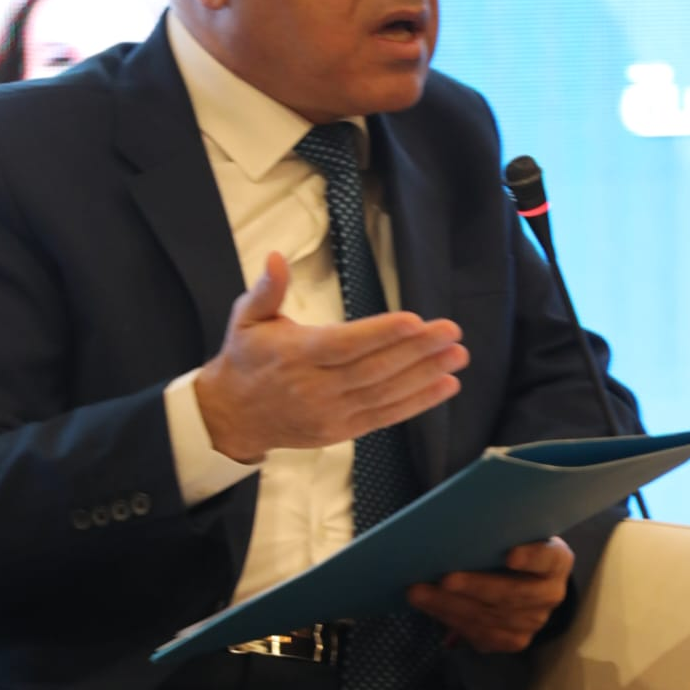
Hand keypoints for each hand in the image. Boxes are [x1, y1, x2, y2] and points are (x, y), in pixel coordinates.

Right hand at [195, 252, 468, 461]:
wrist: (232, 416)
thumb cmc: (246, 358)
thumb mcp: (247, 318)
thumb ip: (266, 289)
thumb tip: (275, 258)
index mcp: (294, 356)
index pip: (343, 345)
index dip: (380, 335)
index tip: (415, 321)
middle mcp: (314, 388)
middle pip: (373, 370)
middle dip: (416, 352)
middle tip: (452, 332)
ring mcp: (330, 414)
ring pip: (384, 395)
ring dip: (424, 376)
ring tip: (457, 357)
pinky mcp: (342, 432)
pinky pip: (384, 417)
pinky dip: (417, 403)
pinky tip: (445, 387)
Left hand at [408, 536, 574, 653]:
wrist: (528, 581)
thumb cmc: (512, 547)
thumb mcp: (513, 536)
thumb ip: (497, 535)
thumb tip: (457, 530)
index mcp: (557, 561)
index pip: (548, 557)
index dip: (532, 557)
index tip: (510, 556)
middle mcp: (551, 593)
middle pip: (511, 593)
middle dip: (474, 587)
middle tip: (443, 579)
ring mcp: (536, 621)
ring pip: (491, 617)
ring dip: (451, 606)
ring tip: (422, 594)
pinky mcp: (517, 641)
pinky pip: (482, 635)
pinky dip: (452, 622)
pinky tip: (432, 610)